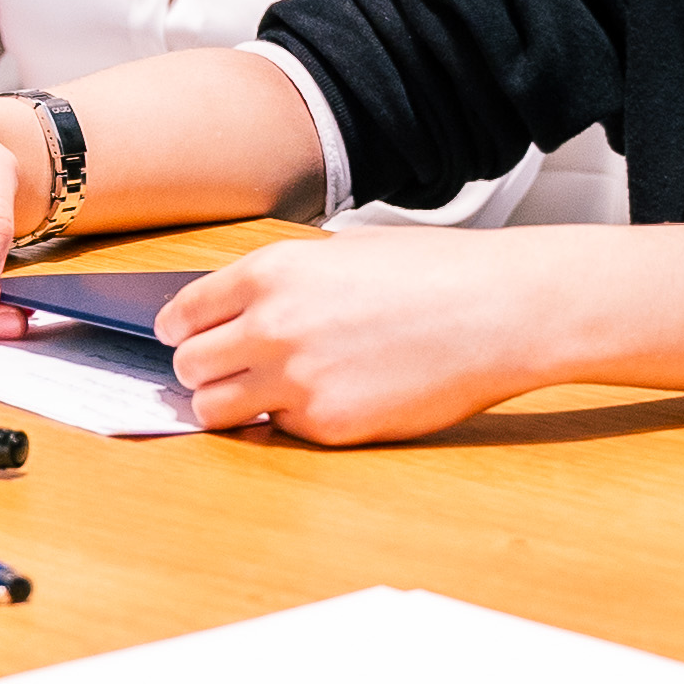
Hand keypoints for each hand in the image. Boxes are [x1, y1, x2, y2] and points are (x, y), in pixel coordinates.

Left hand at [159, 230, 568, 443]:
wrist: (501, 312)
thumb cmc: (436, 273)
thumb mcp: (344, 251)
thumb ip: (284, 281)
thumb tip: (241, 309)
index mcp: (272, 273)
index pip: (183, 314)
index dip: (182, 330)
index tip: (187, 338)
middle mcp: (272, 327)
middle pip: (189, 366)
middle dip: (204, 368)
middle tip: (231, 369)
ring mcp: (297, 382)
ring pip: (215, 410)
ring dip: (231, 404)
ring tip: (264, 394)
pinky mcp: (328, 427)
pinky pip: (278, 432)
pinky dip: (291, 422)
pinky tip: (329, 398)